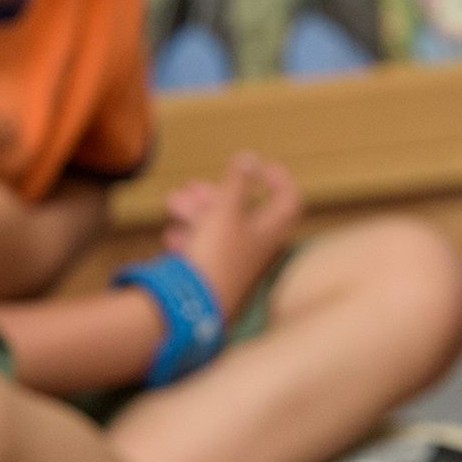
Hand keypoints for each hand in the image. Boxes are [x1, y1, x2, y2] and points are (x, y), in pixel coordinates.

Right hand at [168, 152, 302, 318]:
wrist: (195, 304)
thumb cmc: (216, 255)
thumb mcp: (225, 210)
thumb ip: (238, 181)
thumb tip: (250, 157)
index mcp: (270, 229)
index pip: (289, 199)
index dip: (279, 179)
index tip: (260, 166)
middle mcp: (257, 246)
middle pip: (243, 211)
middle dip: (215, 194)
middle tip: (192, 186)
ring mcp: (237, 261)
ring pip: (220, 227)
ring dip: (196, 212)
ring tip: (173, 204)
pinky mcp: (217, 274)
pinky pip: (206, 249)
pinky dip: (191, 237)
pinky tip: (172, 237)